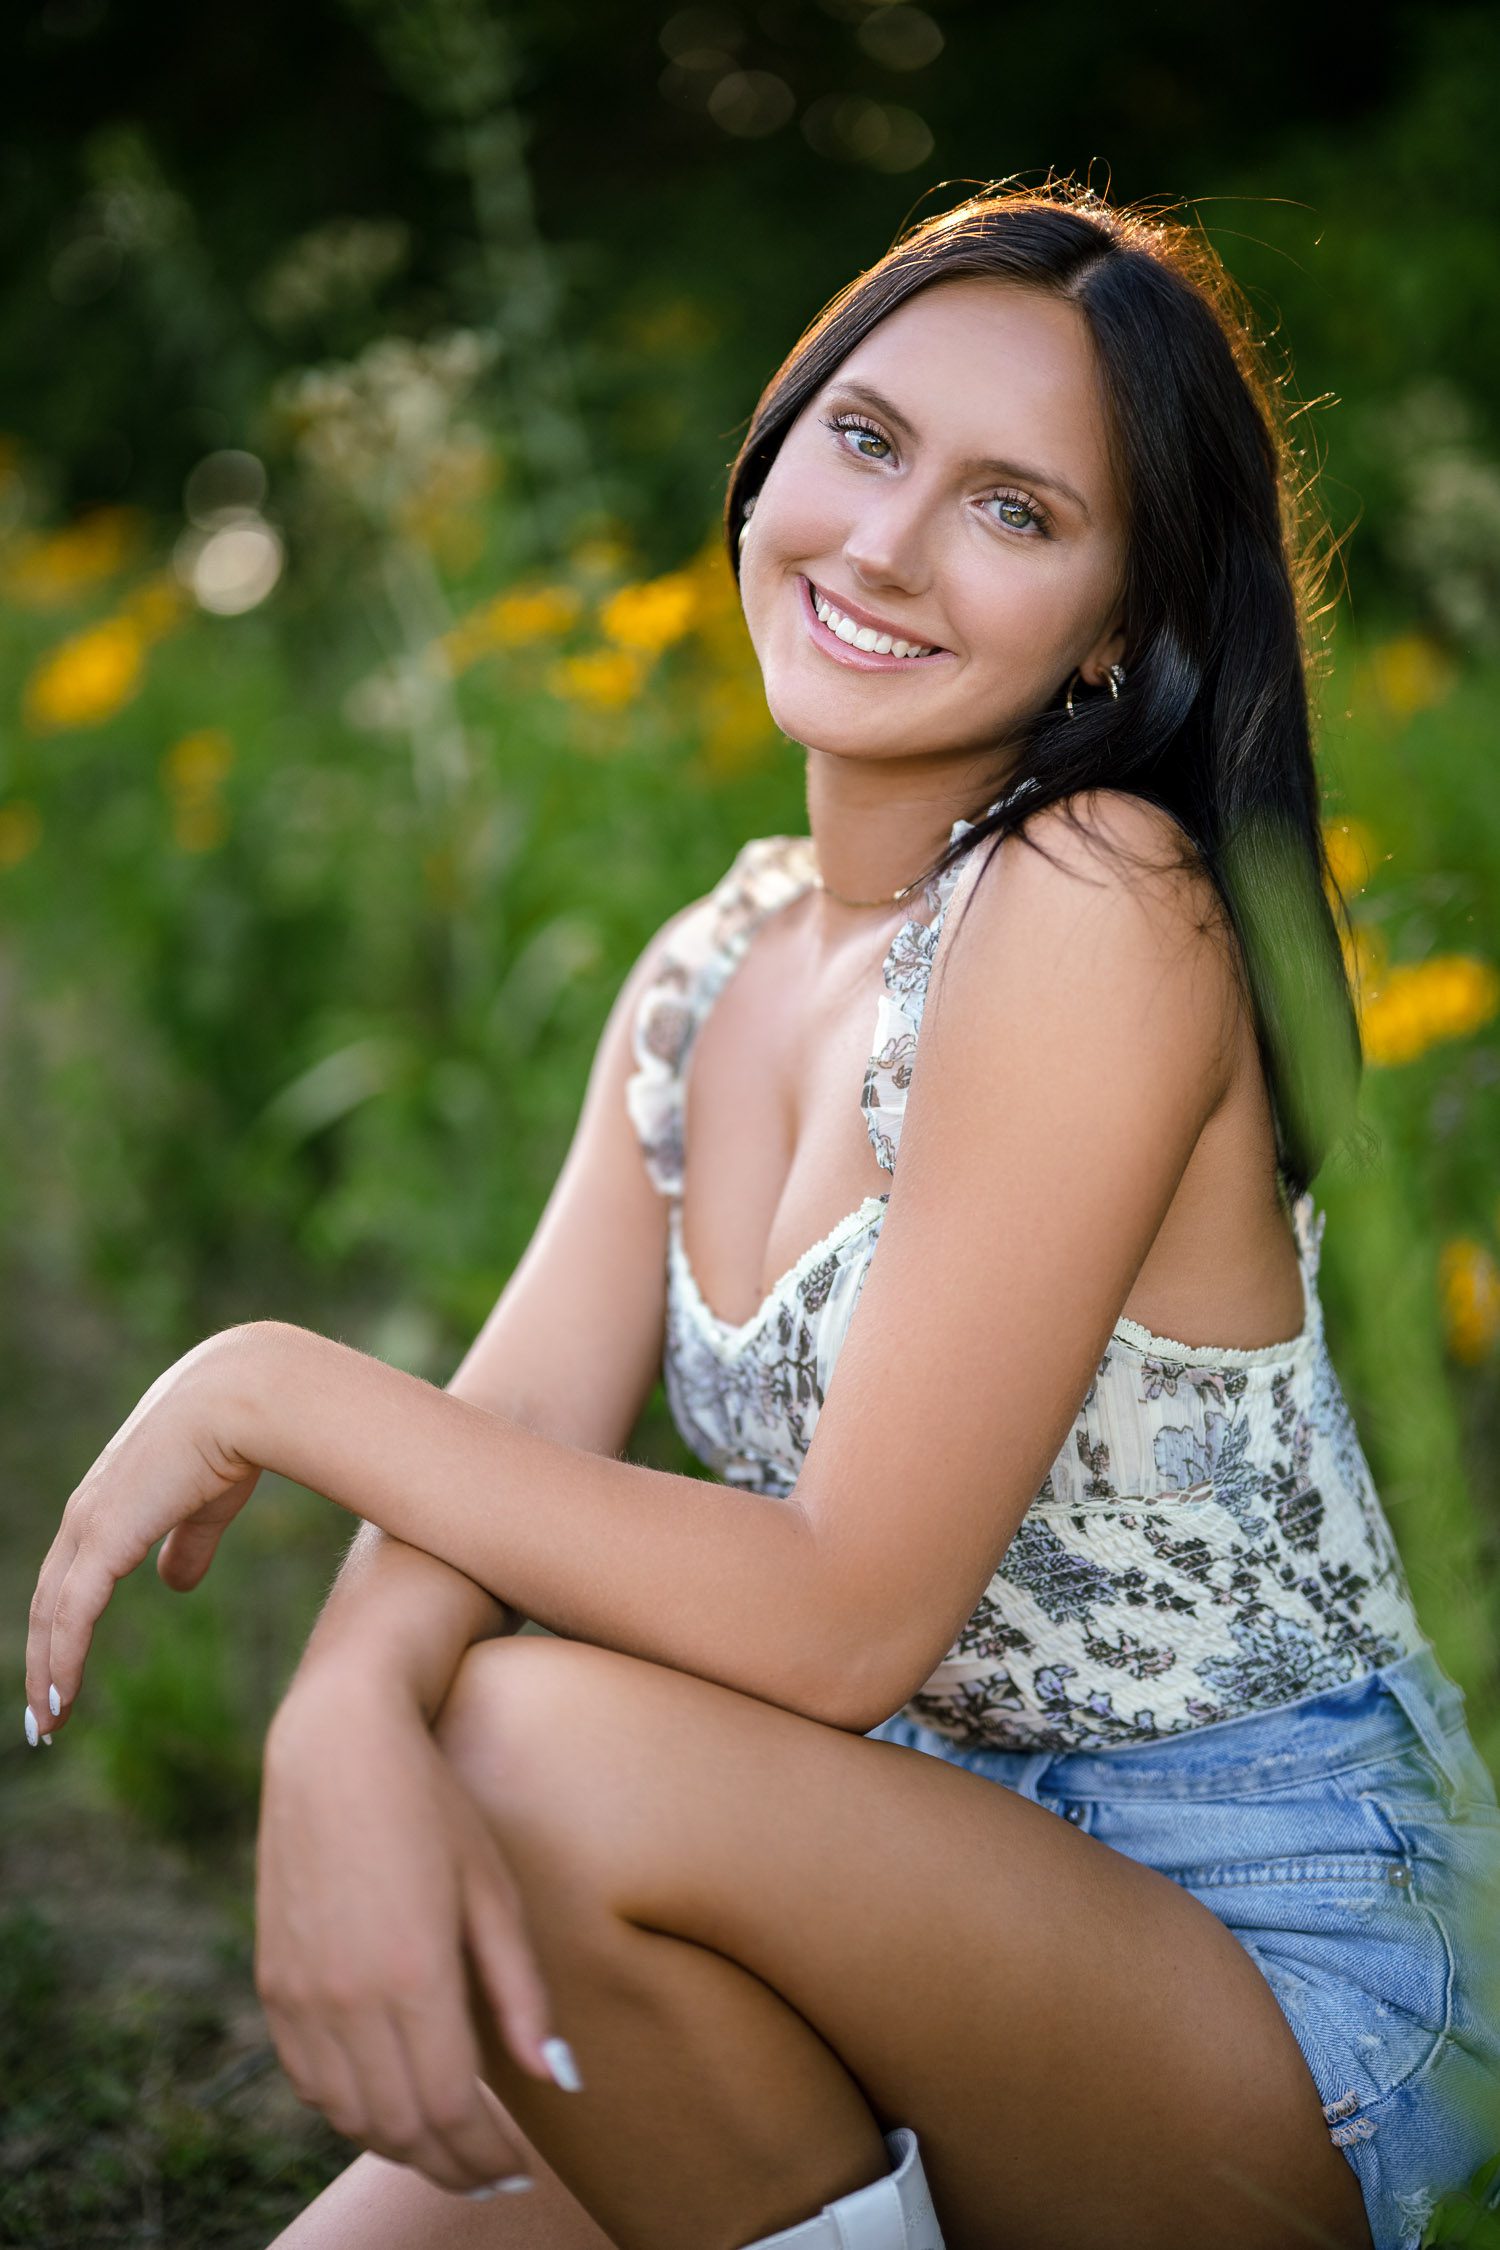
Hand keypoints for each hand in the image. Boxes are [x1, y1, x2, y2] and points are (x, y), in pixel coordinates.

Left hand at [25, 1327, 265, 1740]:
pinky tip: (62, 1697)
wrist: (245, 1399)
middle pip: (47, 1601)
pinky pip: (72, 1614)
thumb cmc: (236, 1437)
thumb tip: (175, 1585)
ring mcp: (90, 1523)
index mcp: (108, 1501)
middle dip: (42, 1659)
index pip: (68, 1576)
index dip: (62, 1626)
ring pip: (51, 1615)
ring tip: (49, 1723)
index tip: (65, 1672)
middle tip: (44, 1714)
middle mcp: (86, 1512)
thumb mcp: (208, 1504)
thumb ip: (189, 1543)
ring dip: (46, 1672)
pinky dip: (63, 1659)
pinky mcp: (105, 1537)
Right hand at [255, 1677, 565, 2193]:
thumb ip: (521, 1994)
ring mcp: (301, 1992)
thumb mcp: (494, 1890)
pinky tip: (387, 2102)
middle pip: (400, 2125)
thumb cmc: (434, 1806)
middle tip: (490, 2173)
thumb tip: (558, 2082)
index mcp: (412, 1974)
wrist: (338, 1745)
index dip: (486, 2154)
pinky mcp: (273, 1980)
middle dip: (449, 2164)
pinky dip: (348, 2109)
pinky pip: (307, 2079)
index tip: (520, 2169)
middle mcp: (346, 1996)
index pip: (451, 2110)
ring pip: (348, 2114)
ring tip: (446, 2147)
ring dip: (399, 2143)